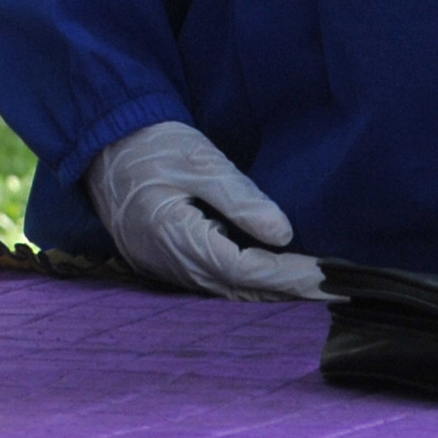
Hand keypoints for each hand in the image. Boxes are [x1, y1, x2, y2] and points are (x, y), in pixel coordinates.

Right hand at [85, 120, 326, 300]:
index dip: (285, 275)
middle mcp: (168, 263)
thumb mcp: (199, 160)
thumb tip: (284, 233)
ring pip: (225, 291)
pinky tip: (274, 276)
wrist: (104, 146)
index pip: (241, 269)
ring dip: (269, 292)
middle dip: (286, 292)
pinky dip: (247, 282)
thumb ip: (240, 198)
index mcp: (173, 236)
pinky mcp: (167, 262)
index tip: (324, 274)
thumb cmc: (152, 145)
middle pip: (237, 290)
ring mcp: (165, 267)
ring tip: (313, 287)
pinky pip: (213, 281)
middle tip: (333, 289)